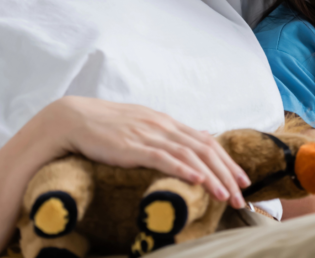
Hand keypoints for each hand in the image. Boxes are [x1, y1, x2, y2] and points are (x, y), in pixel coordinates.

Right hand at [43, 96, 251, 208]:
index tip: (242, 179)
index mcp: (167, 123)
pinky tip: (198, 180)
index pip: (206, 142)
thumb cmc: (106, 126)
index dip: (227, 161)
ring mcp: (149, 134)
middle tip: (241, 195)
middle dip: (226, 173)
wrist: (72, 119)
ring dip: (211, 176)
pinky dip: (183, 168)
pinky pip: (163, 157)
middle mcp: (164, 126)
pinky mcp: (132, 146)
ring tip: (226, 194)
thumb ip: (169, 134)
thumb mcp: (144, 126)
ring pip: (190, 155)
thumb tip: (197, 137)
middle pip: (205, 150)